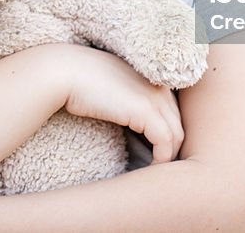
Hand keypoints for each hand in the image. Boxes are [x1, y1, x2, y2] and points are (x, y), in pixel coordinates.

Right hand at [53, 44, 183, 163]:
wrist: (66, 71)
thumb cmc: (82, 80)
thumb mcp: (114, 87)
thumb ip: (128, 100)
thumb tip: (128, 120)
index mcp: (154, 79)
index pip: (172, 113)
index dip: (167, 135)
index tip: (154, 152)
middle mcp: (160, 87)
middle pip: (178, 125)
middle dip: (172, 148)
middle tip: (156, 167)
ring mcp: (155, 98)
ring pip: (176, 136)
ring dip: (167, 158)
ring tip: (152, 173)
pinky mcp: (146, 111)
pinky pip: (165, 143)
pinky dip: (160, 160)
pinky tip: (148, 168)